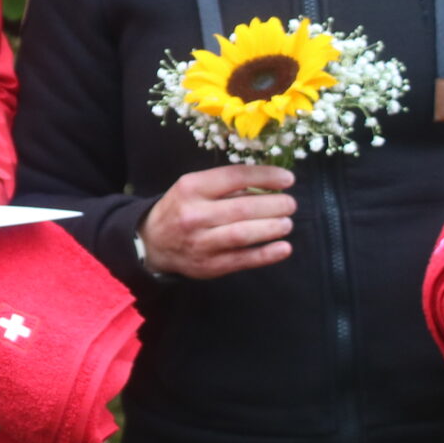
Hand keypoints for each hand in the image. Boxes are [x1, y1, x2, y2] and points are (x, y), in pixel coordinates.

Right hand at [138, 164, 298, 279]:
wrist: (153, 242)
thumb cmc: (181, 209)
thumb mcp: (194, 188)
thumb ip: (226, 186)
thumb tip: (269, 184)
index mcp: (191, 188)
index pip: (235, 177)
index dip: (265, 176)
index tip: (287, 179)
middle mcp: (194, 214)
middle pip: (242, 208)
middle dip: (274, 205)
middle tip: (290, 204)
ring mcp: (201, 242)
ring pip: (243, 234)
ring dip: (271, 228)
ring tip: (287, 223)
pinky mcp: (209, 266)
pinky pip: (242, 260)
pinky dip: (266, 254)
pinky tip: (284, 248)